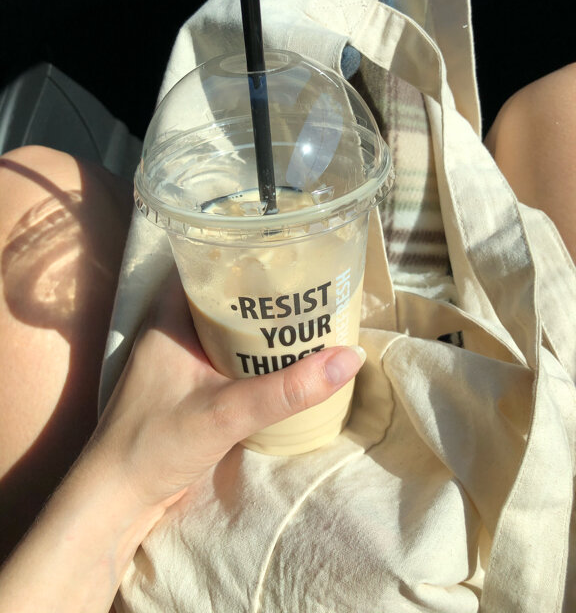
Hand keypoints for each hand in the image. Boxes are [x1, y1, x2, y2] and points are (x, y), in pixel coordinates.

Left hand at [0, 271, 364, 612]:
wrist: (118, 499)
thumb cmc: (156, 444)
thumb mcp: (226, 413)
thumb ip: (286, 389)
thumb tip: (351, 356)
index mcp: (169, 318)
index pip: (203, 261)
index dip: (241, 248)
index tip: (282, 242)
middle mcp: (173, 331)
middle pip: (222, 293)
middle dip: (262, 287)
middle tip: (308, 277)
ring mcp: (181, 359)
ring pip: (227, 326)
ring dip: (260, 322)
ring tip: (307, 311)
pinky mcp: (191, 386)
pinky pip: (228, 355)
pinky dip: (254, 352)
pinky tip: (284, 357)